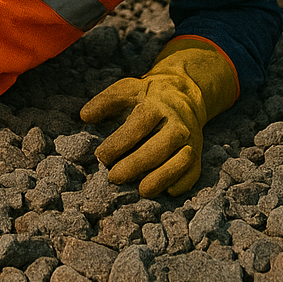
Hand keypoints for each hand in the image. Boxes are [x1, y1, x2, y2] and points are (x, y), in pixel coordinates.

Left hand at [80, 39, 236, 197]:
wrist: (185, 91)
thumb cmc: (148, 94)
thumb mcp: (127, 89)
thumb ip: (105, 102)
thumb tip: (84, 116)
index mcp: (158, 103)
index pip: (139, 124)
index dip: (120, 142)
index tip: (100, 156)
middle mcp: (178, 122)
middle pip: (160, 146)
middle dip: (136, 164)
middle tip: (113, 177)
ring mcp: (191, 138)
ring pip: (181, 160)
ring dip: (161, 177)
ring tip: (141, 190)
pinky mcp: (198, 152)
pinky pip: (194, 171)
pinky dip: (183, 183)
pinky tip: (167, 191)